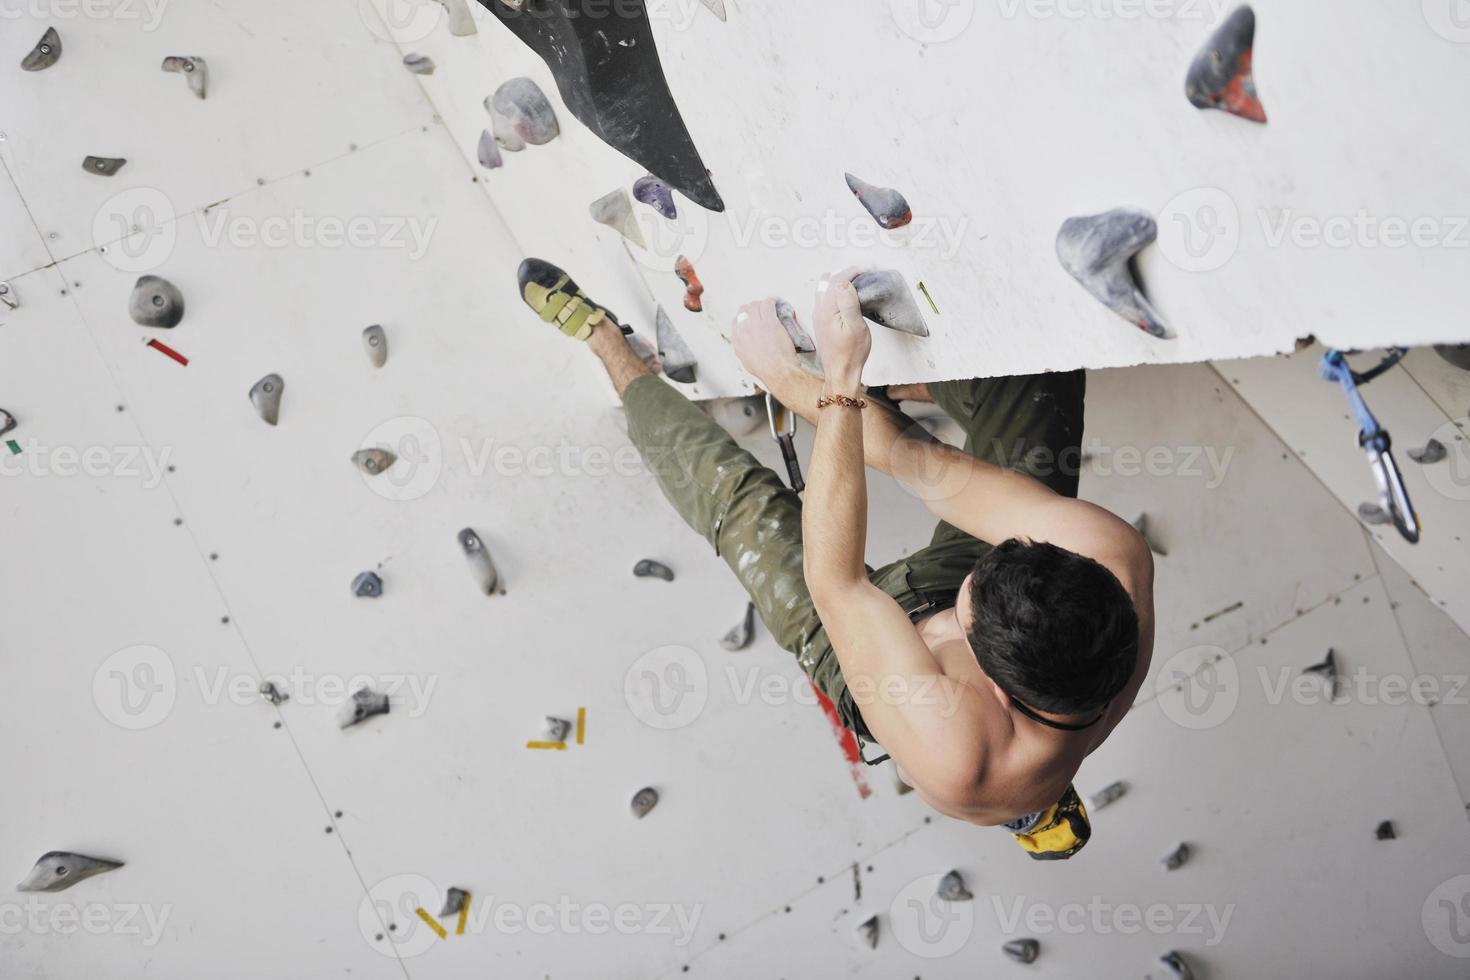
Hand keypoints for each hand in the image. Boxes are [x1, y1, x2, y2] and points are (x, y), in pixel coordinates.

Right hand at [733, 300, 800, 387]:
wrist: (777, 371)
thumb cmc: (766, 370)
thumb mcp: (747, 361)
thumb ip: (743, 349)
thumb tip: (746, 345)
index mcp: (737, 340)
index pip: (735, 321)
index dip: (744, 318)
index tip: (750, 318)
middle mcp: (744, 330)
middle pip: (744, 310)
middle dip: (752, 308)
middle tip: (760, 310)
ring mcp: (756, 324)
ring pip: (755, 305)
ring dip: (762, 304)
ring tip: (768, 305)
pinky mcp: (769, 321)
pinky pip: (768, 304)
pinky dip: (771, 301)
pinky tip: (775, 302)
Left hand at [812, 267, 870, 390]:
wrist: (841, 372)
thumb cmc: (851, 353)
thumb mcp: (856, 327)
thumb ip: (848, 303)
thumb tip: (845, 283)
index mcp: (826, 310)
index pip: (837, 281)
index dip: (852, 271)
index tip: (866, 269)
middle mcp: (819, 310)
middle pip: (829, 281)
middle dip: (846, 273)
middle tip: (863, 273)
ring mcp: (818, 315)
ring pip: (824, 288)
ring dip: (839, 280)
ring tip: (856, 281)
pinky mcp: (821, 321)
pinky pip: (825, 297)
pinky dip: (835, 289)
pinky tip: (846, 294)